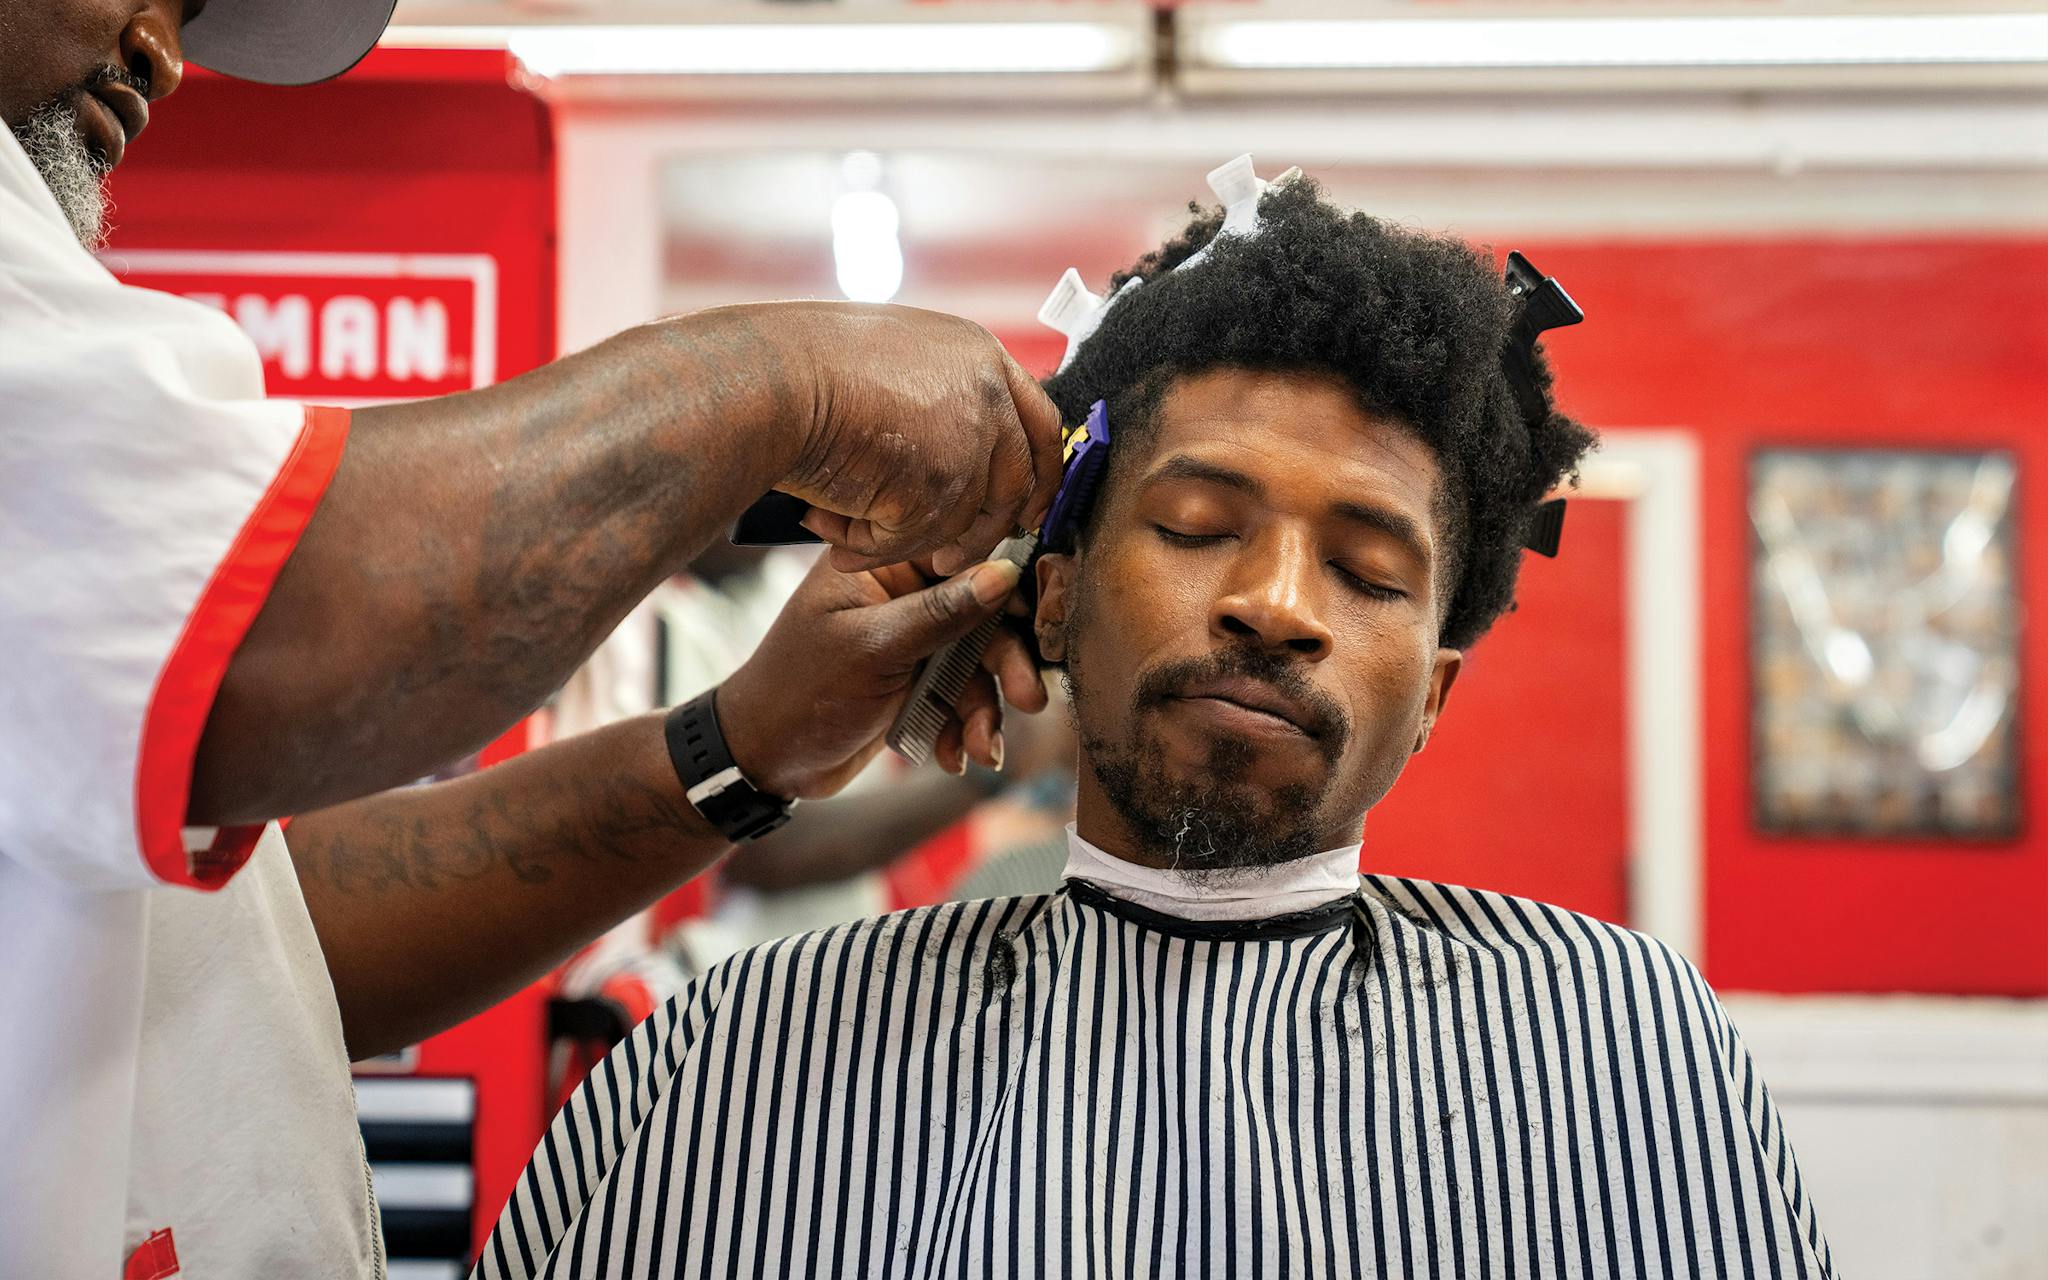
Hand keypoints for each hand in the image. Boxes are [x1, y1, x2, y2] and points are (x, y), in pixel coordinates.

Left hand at [717, 554, 1050, 799]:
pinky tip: (953, 758)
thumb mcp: (874, 649)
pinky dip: (962, 729)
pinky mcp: (915, 682)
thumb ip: (942, 613)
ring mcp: (911, 640)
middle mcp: (903, 595)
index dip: (1011, 586)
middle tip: (1029, 699)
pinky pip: (959, 699)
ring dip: (985, 711)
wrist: (765, 761)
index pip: (965, 555)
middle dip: (1005, 664)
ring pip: (977, 666)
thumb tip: (1005, 573)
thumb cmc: (801, 692)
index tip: (1043, 621)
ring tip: (984, 748)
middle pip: (984, 615)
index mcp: (884, 565)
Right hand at [747, 302, 1065, 574]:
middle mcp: (989, 396)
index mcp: (983, 357)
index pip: (1040, 426)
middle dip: (988, 531)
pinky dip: (875, 551)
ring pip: (965, 524)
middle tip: (949, 558)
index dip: (1036, 475)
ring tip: (860, 544)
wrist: (770, 380)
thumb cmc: (804, 366)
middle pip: (1016, 485)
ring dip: (915, 544)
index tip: (1027, 509)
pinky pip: (918, 541)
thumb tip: (965, 440)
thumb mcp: (896, 359)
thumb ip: (939, 393)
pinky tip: (837, 544)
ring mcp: (970, 442)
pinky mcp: (941, 488)